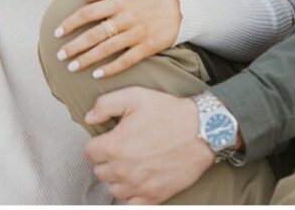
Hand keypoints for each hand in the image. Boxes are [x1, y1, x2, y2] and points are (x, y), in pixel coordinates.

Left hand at [54, 0, 181, 78]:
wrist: (181, 9)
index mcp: (121, 1)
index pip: (89, 12)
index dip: (70, 23)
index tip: (56, 33)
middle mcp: (127, 17)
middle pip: (94, 34)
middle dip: (74, 46)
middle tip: (60, 55)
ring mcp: (138, 33)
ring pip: (107, 49)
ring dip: (87, 59)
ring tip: (72, 68)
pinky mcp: (148, 47)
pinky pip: (127, 60)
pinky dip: (111, 68)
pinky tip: (97, 75)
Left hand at [84, 87, 213, 203]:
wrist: (205, 129)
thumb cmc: (172, 112)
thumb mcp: (137, 96)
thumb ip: (106, 104)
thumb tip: (89, 117)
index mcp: (115, 145)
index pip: (90, 152)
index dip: (101, 142)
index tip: (113, 138)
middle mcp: (123, 169)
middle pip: (100, 171)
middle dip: (109, 160)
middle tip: (127, 148)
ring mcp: (138, 185)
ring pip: (114, 188)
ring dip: (120, 177)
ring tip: (135, 163)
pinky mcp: (154, 195)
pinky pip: (131, 203)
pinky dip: (133, 194)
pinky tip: (142, 179)